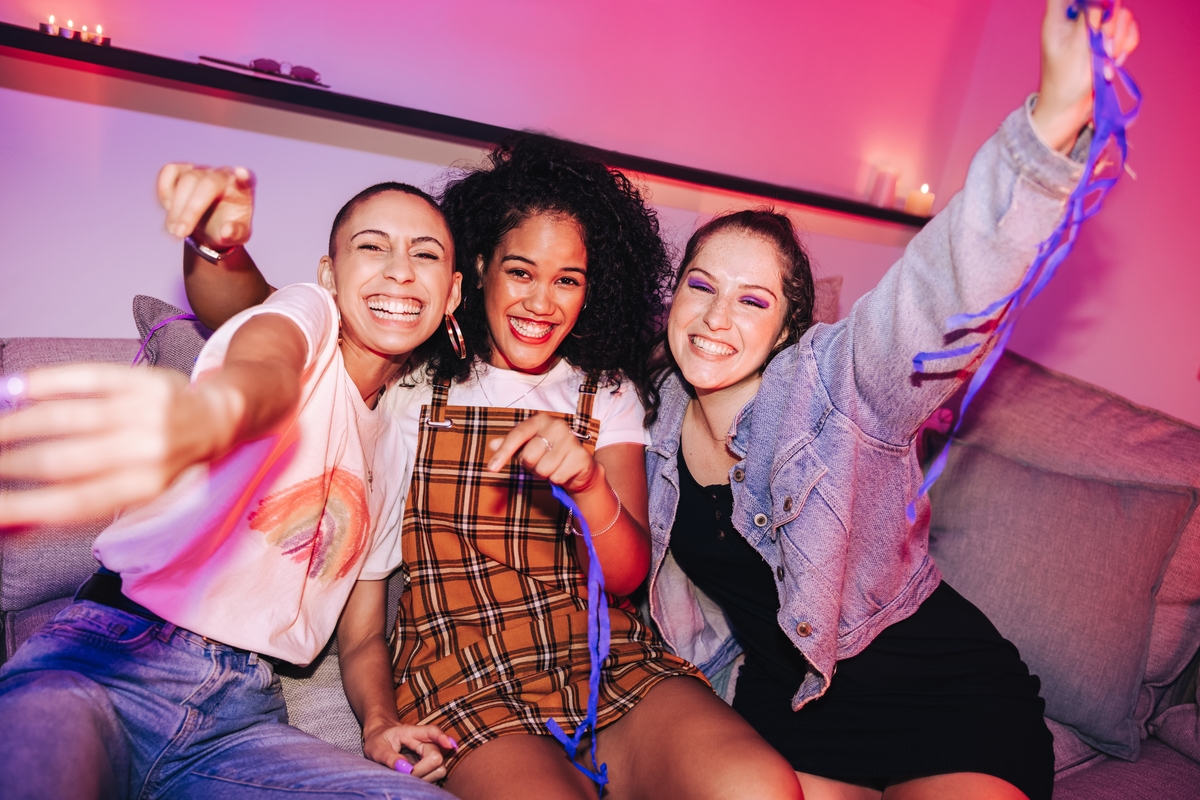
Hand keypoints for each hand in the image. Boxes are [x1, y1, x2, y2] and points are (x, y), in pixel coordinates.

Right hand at [0, 365, 236, 526]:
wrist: (216, 420)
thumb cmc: (163, 462)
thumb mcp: (135, 492)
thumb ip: (79, 506)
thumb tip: (16, 529)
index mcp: (144, 488)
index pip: (72, 502)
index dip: (23, 506)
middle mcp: (147, 451)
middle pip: (61, 461)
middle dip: (10, 464)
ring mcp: (146, 412)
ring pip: (66, 418)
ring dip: (17, 424)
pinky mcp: (143, 379)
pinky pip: (87, 377)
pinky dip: (46, 383)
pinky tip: (15, 388)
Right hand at [157, 163, 255, 248]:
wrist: (210, 225)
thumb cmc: (227, 228)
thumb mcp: (236, 236)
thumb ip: (235, 234)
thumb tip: (226, 232)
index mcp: (243, 189)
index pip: (248, 179)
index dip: (245, 176)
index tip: (242, 174)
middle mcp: (224, 175)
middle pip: (206, 184)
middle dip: (191, 210)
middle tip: (180, 233)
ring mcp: (203, 170)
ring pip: (186, 179)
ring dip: (176, 207)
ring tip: (174, 231)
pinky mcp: (183, 170)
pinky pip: (170, 171)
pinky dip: (164, 189)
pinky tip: (167, 208)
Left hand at [362, 721, 456, 781]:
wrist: (381, 738)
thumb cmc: (379, 740)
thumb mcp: (377, 748)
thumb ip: (390, 758)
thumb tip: (406, 769)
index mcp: (413, 732)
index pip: (432, 732)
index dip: (442, 738)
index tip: (450, 746)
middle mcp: (426, 742)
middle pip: (437, 757)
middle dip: (422, 770)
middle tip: (405, 773)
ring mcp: (430, 754)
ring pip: (439, 769)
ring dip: (425, 777)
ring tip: (407, 775)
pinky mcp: (431, 765)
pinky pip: (435, 776)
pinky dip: (425, 780)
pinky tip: (412, 777)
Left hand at [486, 413, 602, 492]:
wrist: (578, 467)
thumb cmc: (549, 455)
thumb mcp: (527, 449)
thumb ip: (511, 446)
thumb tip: (492, 444)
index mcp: (541, 420)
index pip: (517, 434)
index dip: (503, 453)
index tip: (492, 469)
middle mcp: (557, 425)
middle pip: (529, 456)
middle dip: (531, 466)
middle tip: (541, 462)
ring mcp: (571, 440)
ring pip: (543, 468)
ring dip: (545, 474)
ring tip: (553, 467)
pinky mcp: (581, 456)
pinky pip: (557, 477)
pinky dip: (558, 479)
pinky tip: (564, 471)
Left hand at [1032, 0, 1139, 152]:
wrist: (1069, 109)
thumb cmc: (1063, 83)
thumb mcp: (1075, 48)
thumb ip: (1089, 20)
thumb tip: (1101, 2)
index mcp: (1059, 16)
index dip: (1090, 1)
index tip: (1098, 16)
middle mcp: (1077, 18)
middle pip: (1106, 1)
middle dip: (1111, 23)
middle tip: (1103, 45)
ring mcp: (1095, 28)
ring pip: (1121, 14)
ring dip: (1118, 39)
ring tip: (1106, 60)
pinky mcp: (1108, 39)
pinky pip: (1128, 30)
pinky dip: (1125, 46)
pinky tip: (1112, 63)